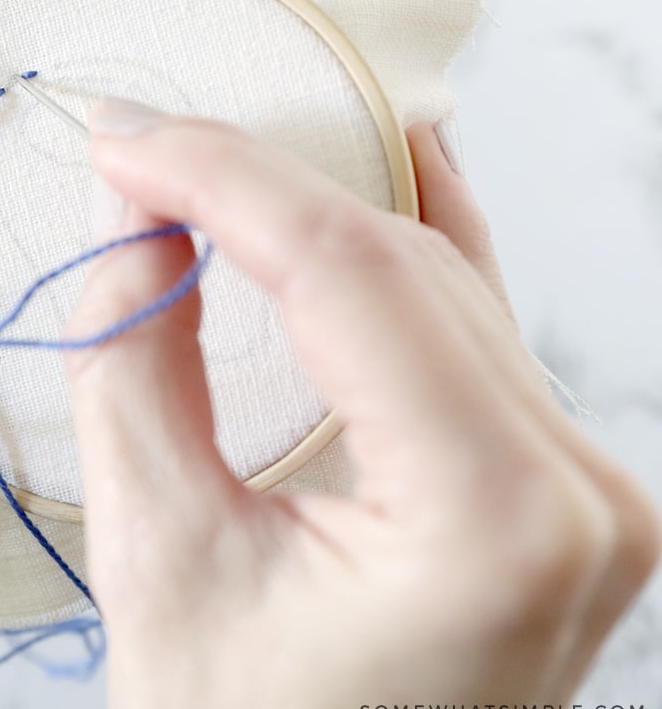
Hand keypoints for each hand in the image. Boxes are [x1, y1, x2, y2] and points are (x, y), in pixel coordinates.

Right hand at [66, 104, 659, 708]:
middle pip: (404, 262)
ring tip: (215, 160)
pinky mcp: (552, 485)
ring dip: (322, 206)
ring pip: (445, 278)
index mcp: (493, 519)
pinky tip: (390, 161)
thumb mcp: (160, 566)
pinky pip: (479, 322)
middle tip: (145, 149)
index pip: (348, 273)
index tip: (127, 141)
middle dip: (259, 182)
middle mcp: (574, 489)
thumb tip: (136, 233)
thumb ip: (136, 374)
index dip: (222, 179)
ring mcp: (581, 485)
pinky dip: (414, 241)